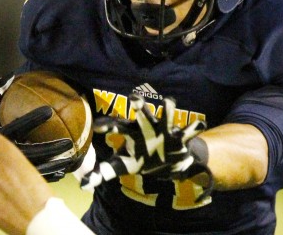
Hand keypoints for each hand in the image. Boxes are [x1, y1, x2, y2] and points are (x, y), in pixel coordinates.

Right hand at [0, 106, 80, 181]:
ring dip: (52, 165)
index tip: (49, 111)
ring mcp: (8, 164)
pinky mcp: (13, 172)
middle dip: (51, 149)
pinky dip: (46, 175)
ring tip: (68, 163)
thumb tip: (12, 77)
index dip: (33, 118)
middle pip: (31, 152)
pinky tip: (61, 174)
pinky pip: (32, 175)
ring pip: (34, 167)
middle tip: (69, 144)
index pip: (19, 125)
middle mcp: (4, 151)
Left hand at [80, 94, 211, 200]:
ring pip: (167, 115)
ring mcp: (165, 130)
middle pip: (142, 113)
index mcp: (131, 131)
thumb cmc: (141, 158)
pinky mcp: (181, 137)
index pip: (116, 125)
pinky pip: (189, 131)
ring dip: (169, 109)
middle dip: (139, 104)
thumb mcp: (122, 165)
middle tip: (134, 98)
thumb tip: (82, 185)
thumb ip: (103, 172)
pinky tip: (199, 124)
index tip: (97, 128)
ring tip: (169, 102)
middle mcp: (147, 126)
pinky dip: (194, 128)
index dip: (107, 125)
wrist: (168, 160)